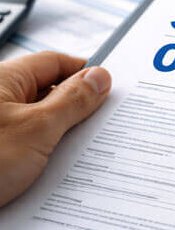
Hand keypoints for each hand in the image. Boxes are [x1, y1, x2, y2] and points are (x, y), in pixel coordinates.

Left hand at [0, 51, 109, 206]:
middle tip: (100, 121)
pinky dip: (45, 152)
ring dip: (61, 134)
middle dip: (77, 106)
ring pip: (40, 120)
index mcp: (4, 78)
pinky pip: (28, 143)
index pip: (55, 61)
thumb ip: (72, 100)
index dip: (84, 70)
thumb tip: (99, 77)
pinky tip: (56, 168)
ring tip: (79, 150)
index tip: (109, 85)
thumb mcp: (38, 129)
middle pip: (49, 91)